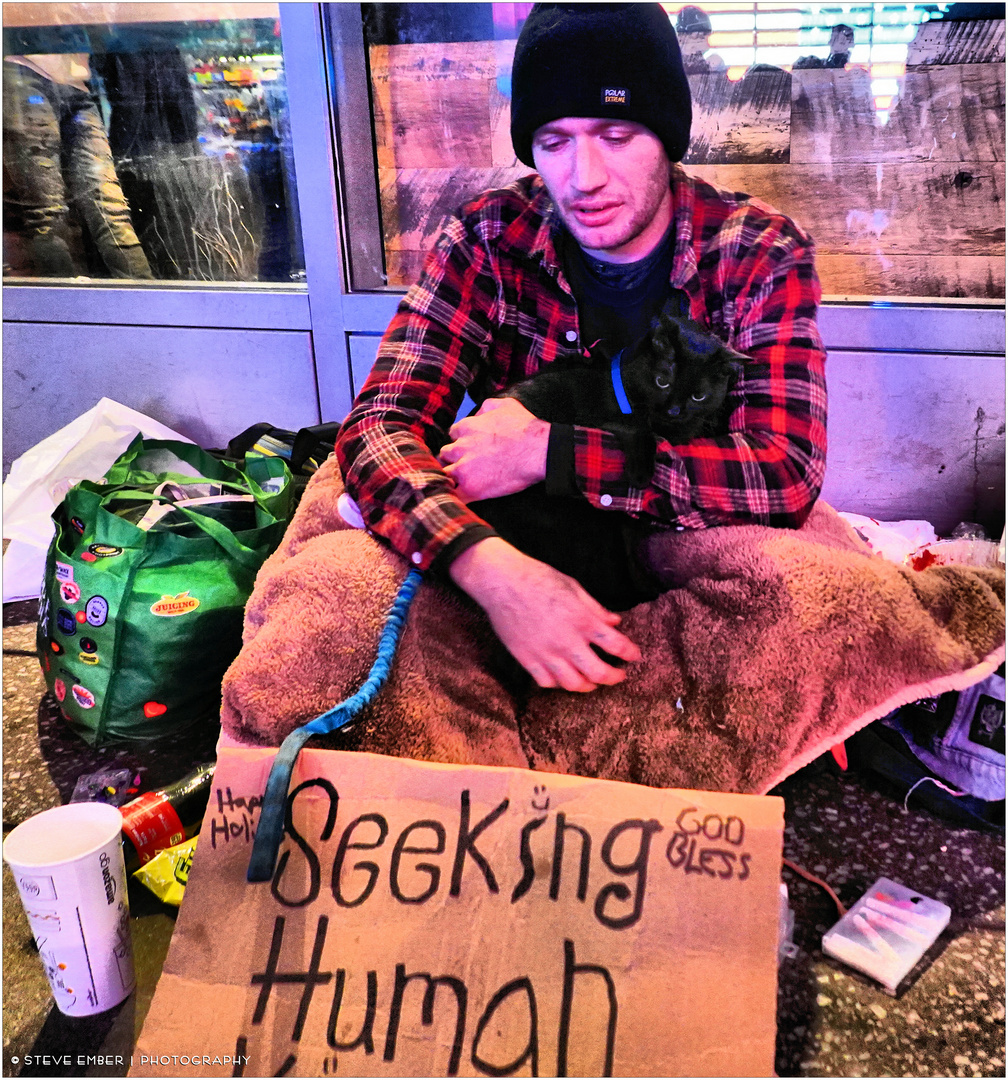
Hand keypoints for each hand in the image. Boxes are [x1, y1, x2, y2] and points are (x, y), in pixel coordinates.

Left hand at [438, 397, 548, 501]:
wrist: (538, 452)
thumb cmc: (525, 428)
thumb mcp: (505, 405)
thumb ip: (486, 407)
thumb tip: (477, 415)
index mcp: (466, 427)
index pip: (453, 435)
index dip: (461, 441)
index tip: (469, 447)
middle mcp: (460, 447)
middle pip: (445, 454)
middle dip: (453, 458)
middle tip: (466, 464)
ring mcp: (463, 469)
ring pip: (445, 474)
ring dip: (452, 477)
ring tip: (463, 481)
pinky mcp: (470, 488)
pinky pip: (454, 495)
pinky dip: (456, 496)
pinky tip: (463, 497)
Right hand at [449, 537, 641, 691]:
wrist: (501, 582)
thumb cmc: (538, 578)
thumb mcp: (573, 587)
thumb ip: (595, 608)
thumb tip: (614, 622)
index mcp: (582, 620)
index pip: (617, 646)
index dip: (630, 653)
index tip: (635, 656)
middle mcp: (567, 642)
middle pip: (599, 674)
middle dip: (614, 678)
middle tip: (618, 675)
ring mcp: (546, 653)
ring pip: (573, 684)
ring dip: (588, 685)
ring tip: (592, 681)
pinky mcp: (527, 659)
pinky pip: (547, 682)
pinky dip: (558, 683)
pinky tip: (562, 676)